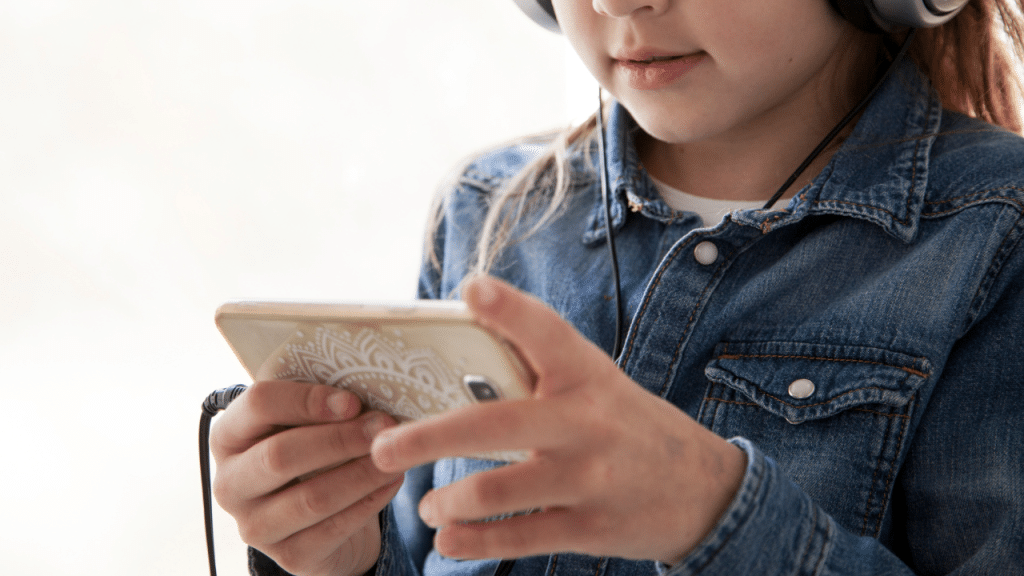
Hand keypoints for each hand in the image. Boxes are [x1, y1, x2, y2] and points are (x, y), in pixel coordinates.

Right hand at [211, 380, 401, 575]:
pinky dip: (369, 501)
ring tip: (395, 455)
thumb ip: (322, 404)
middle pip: (281, 455)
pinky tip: (392, 481)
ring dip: (362, 472)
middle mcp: (230, 483)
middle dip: (340, 438)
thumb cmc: (311, 451)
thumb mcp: (306, 422)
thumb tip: (369, 389)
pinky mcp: (288, 556)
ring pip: (312, 497)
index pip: (258, 403)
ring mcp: (254, 526)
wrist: (314, 516)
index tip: (352, 401)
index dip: (307, 400)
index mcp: (229, 436)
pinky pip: (334, 528)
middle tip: (384, 426)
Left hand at [370, 275, 745, 564]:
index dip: (510, 309)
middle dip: (428, 437)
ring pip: (500, 490)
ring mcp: (591, 478)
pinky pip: (521, 537)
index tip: (470, 288)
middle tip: (382, 447)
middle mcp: (588, 422)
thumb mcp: (596, 384)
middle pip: (495, 426)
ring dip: (450, 501)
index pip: (547, 333)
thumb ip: (540, 368)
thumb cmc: (627, 425)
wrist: (705, 488)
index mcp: (587, 375)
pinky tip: (449, 539)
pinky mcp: (591, 527)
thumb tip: (459, 345)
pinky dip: (475, 541)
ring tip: (427, 506)